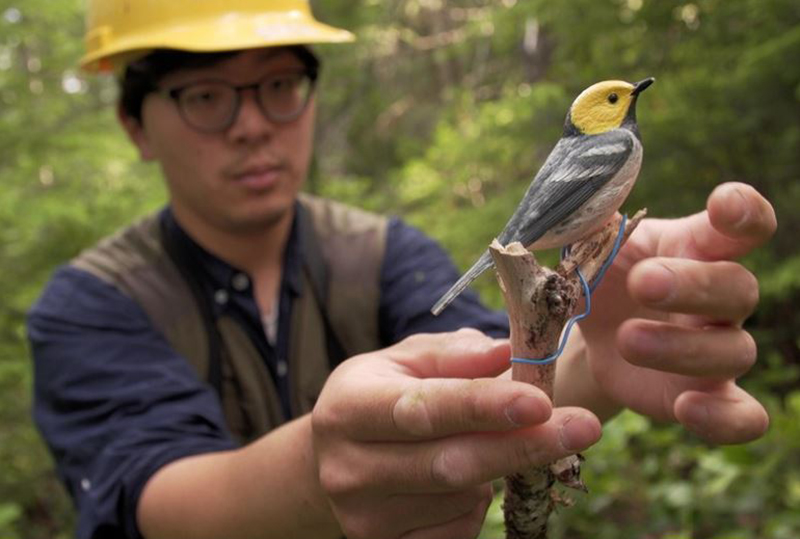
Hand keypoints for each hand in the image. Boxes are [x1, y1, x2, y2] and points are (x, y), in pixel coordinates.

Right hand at [312, 329, 600, 538]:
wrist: (336, 458)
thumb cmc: (382, 395)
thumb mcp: (406, 360)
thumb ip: (455, 353)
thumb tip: (509, 353)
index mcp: (349, 408)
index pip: (423, 409)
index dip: (484, 407)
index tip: (541, 402)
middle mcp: (348, 468)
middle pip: (450, 464)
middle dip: (522, 446)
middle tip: (584, 427)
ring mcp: (363, 519)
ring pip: (461, 498)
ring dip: (494, 470)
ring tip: (480, 442)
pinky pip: (457, 531)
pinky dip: (477, 504)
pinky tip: (464, 480)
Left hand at [575, 182, 775, 443]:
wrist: (587, 331)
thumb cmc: (600, 276)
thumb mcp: (589, 248)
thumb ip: (589, 224)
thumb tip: (579, 199)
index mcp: (696, 248)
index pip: (742, 226)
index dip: (744, 212)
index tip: (724, 205)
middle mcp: (718, 298)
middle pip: (738, 287)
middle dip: (692, 284)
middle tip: (643, 282)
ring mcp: (716, 349)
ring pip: (733, 350)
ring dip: (682, 346)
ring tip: (628, 339)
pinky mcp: (705, 395)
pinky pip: (742, 416)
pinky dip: (724, 419)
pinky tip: (687, 408)